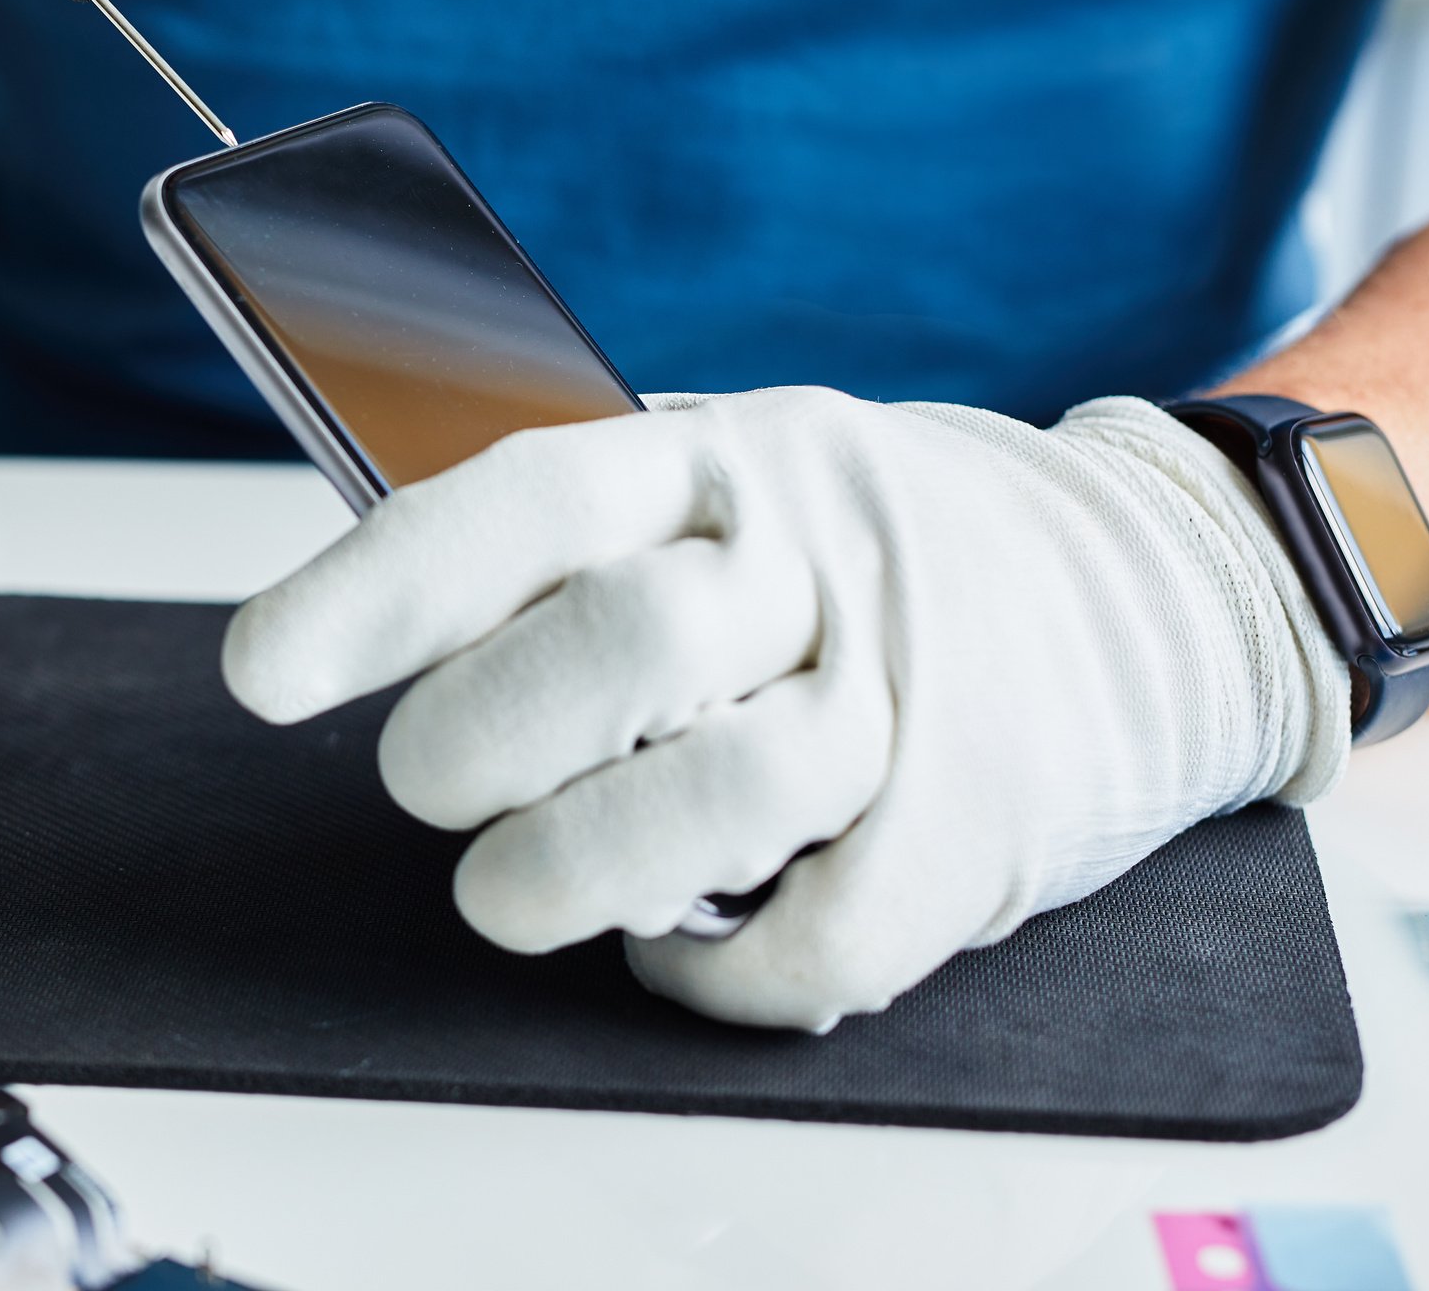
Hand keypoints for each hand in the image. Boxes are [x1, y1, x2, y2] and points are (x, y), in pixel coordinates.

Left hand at [223, 388, 1349, 1031]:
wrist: (1164, 571)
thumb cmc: (889, 541)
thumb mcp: (745, 477)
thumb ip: (599, 535)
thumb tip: (390, 610)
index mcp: (732, 456)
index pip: (532, 497)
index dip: (383, 587)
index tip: (263, 672)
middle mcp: (822, 554)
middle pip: (625, 644)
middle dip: (485, 733)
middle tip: (422, 782)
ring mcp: (909, 687)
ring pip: (724, 793)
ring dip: (580, 869)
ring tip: (509, 891)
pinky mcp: (980, 822)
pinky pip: (828, 932)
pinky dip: (720, 973)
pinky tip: (672, 951)